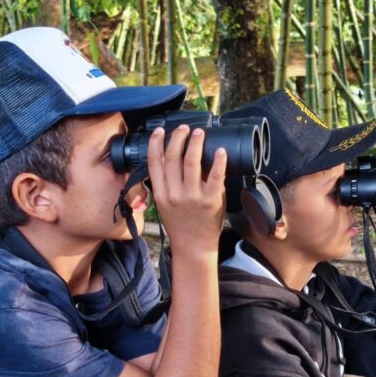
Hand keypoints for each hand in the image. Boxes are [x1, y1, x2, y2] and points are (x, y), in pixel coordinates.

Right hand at [146, 125, 227, 258]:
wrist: (193, 247)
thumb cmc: (181, 225)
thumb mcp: (165, 204)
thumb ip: (167, 185)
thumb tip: (174, 160)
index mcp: (160, 193)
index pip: (154, 163)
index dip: (156, 144)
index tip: (160, 131)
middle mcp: (174, 194)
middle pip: (173, 158)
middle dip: (178, 138)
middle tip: (185, 129)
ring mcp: (192, 197)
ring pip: (192, 162)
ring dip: (195, 144)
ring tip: (199, 133)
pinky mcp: (210, 201)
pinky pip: (216, 176)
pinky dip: (218, 161)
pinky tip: (221, 151)